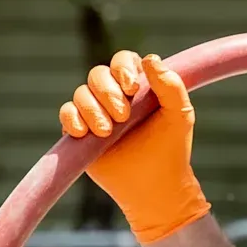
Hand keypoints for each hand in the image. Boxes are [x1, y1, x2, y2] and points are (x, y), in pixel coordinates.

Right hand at [60, 50, 210, 243]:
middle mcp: (114, 95)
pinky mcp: (80, 133)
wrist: (153, 187)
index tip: (132, 88)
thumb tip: (150, 58)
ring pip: (81, 93)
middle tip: (123, 116)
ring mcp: (95, 113)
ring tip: (107, 132)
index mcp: (138, 86)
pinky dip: (72, 118)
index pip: (123, 60)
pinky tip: (84, 133)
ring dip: (92, 108)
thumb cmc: (171, 149)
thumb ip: (171, 86)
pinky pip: (66, 114)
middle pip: (98, 74)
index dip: (123, 67)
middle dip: (108, 92)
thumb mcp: (179, 115)